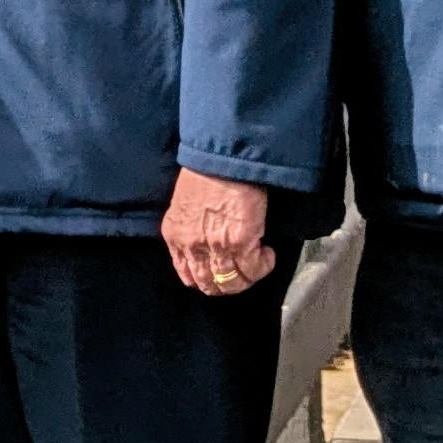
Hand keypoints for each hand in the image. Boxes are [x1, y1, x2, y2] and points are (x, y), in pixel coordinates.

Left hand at [161, 167, 276, 296]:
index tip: (219, 271)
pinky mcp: (240, 243)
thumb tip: (207, 239)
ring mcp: (215, 248)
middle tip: (241, 272)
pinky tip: (267, 254)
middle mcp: (192, 247)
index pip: (186, 275)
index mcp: (175, 236)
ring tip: (256, 264)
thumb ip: (191, 227)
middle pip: (208, 285)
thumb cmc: (205, 172)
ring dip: (246, 278)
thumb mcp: (186, 204)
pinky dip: (263, 266)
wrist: (223, 158)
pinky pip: (253, 270)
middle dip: (226, 284)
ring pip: (231, 283)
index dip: (205, 279)